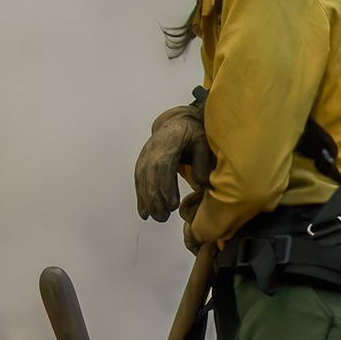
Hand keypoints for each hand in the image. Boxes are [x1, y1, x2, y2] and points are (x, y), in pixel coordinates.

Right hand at [135, 104, 212, 221]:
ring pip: (142, 181)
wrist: (176, 122)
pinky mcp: (142, 162)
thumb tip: (201, 183)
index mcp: (167, 145)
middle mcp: (152, 151)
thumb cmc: (192, 133)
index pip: (163, 168)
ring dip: (147, 201)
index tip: (172, 205)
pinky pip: (138, 181)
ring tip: (156, 217)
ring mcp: (144, 156)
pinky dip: (140, 197)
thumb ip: (202, 161)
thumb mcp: (202, 141)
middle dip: (155, 200)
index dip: (166, 187)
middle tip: (164, 217)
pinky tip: (144, 211)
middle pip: (150, 177)